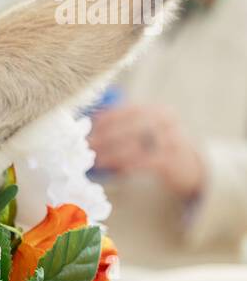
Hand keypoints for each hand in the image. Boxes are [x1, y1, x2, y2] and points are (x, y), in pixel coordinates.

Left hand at [88, 104, 205, 200]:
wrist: (190, 167)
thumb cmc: (160, 150)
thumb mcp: (148, 133)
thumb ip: (126, 130)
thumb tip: (94, 135)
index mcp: (157, 110)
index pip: (128, 110)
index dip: (107, 118)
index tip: (89, 129)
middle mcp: (166, 120)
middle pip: (130, 126)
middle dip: (106, 137)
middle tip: (88, 147)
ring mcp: (171, 138)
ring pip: (136, 144)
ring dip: (113, 153)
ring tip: (98, 160)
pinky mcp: (172, 159)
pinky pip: (146, 161)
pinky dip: (129, 165)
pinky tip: (117, 170)